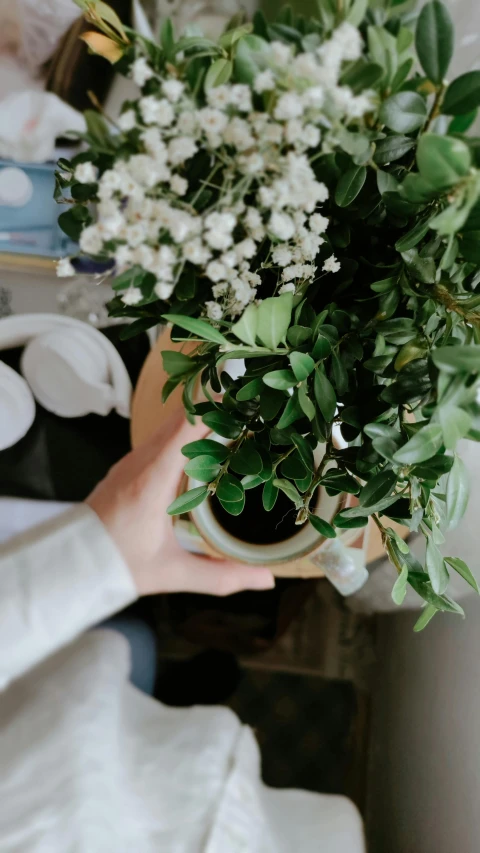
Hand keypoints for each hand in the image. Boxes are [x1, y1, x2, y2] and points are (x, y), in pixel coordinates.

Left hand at [86, 413, 274, 596]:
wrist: (71, 563)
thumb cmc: (119, 566)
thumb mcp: (174, 573)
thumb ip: (222, 576)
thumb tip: (267, 580)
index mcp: (152, 481)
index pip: (185, 429)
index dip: (214, 411)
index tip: (243, 404)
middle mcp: (139, 463)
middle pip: (179, 420)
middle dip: (214, 410)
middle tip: (249, 411)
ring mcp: (130, 462)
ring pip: (168, 428)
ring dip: (198, 421)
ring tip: (233, 424)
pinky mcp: (126, 467)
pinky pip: (158, 440)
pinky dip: (182, 435)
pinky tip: (202, 448)